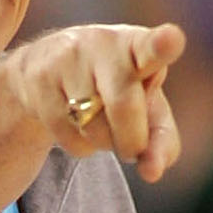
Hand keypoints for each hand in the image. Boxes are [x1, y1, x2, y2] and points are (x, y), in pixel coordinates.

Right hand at [12, 22, 184, 182]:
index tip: (172, 40)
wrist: (46, 68)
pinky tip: (77, 124)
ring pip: (94, 127)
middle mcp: (103, 44)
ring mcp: (67, 60)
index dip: (162, 45)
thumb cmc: (114, 88)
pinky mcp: (39, 81)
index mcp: (138, 45)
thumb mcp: (146, 108)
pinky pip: (68, 136)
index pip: (152, 46)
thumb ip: (162, 140)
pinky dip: (80, 145)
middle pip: (124, 106)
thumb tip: (151, 172)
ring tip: (100, 122)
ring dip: (103, 143)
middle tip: (132, 149)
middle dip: (132, 141)